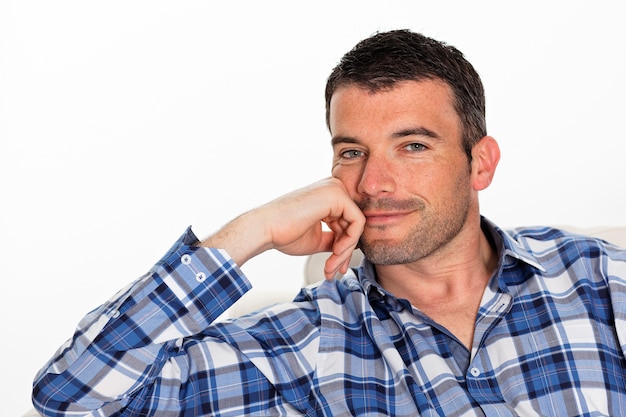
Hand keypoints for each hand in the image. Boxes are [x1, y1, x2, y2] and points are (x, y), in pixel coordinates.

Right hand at [200, 178, 364, 278]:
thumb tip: (353, 247)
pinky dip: (349, 242)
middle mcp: (333, 188)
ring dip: (345, 251)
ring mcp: (335, 189)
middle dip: (345, 252)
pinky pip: (357, 222)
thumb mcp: (318, 239)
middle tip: (334, 270)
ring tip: (331, 266)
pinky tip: (335, 253)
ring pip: (357, 225)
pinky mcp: (336, 195)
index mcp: (327, 196)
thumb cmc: (283, 233)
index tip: (336, 265)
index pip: (347, 222)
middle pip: (353, 224)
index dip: (345, 247)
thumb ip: (336, 239)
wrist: (265, 229)